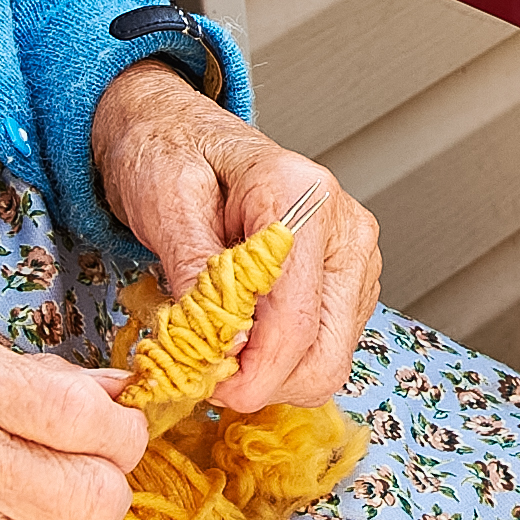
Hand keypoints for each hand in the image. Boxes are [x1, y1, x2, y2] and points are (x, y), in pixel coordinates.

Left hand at [91, 60, 381, 416]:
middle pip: (326, 353)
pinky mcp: (350, 277)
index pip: (294, 322)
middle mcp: (344, 225)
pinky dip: (284, 360)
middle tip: (209, 375)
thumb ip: (195, 271)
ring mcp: (354, 254)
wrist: (178, 130)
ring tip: (223, 345)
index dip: (251, 375)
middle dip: (265, 382)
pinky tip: (246, 333)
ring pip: (331, 360)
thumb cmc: (169, 154)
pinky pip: (327, 348)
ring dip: (273, 374)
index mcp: (300, 197)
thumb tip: (220, 345)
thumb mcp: (165, 203)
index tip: (208, 388)